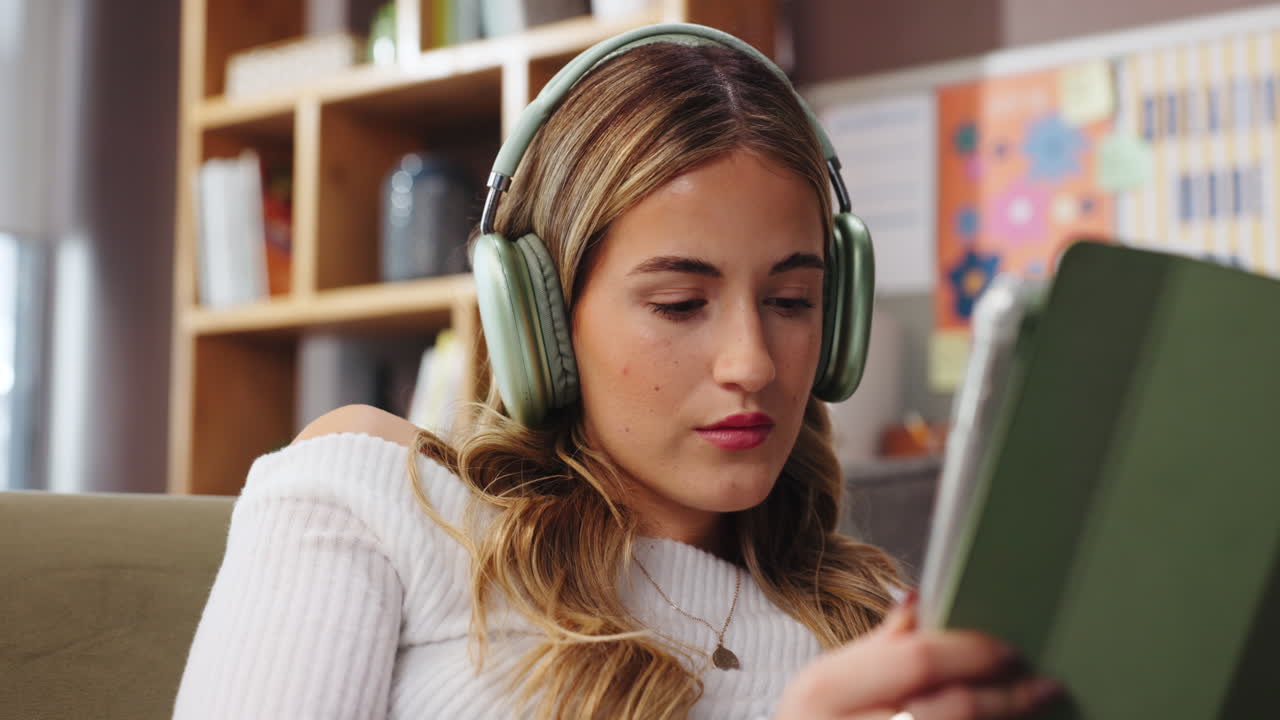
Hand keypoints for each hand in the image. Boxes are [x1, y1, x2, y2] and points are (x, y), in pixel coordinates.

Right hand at [774, 595, 1061, 718]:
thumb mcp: (829, 685)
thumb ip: (880, 647)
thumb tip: (923, 600)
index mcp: (825, 689)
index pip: (918, 659)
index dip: (973, 652)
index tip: (1010, 649)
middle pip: (951, 709)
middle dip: (1007, 697)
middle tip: (1045, 686)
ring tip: (1034, 711)